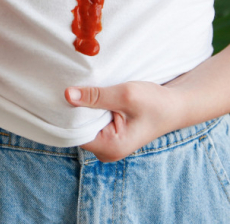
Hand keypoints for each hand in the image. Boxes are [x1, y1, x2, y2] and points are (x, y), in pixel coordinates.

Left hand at [64, 81, 180, 162]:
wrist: (175, 106)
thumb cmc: (155, 102)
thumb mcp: (125, 94)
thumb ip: (95, 96)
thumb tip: (67, 94)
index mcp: (110, 147)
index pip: (74, 131)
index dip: (66, 112)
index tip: (60, 92)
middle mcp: (106, 151)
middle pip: (76, 129)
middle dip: (72, 109)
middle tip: (68, 84)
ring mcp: (107, 145)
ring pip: (82, 124)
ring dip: (81, 107)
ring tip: (80, 87)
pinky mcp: (108, 135)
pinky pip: (90, 122)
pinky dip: (88, 109)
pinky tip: (88, 95)